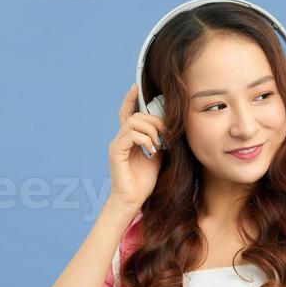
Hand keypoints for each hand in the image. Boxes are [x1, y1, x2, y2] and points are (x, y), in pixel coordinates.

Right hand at [107, 83, 165, 211]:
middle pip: (136, 116)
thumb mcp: (157, 157)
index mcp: (129, 138)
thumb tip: (171, 130)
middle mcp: (120, 139)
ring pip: (133, 123)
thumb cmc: (144, 181)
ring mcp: (116, 144)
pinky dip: (144, 139)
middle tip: (166, 134)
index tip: (136, 86)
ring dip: (151, 130)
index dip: (131, 99)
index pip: (128, 113)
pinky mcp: (115, 152)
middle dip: (154, 121)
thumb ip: (160, 142)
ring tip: (158, 144)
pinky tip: (152, 150)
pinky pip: (130, 135)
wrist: (133, 200)